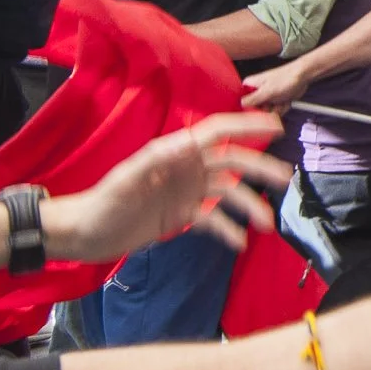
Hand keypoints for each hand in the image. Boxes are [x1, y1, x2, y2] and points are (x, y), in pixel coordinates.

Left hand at [44, 112, 293, 257]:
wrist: (85, 235)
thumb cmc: (102, 205)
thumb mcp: (126, 181)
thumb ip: (155, 162)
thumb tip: (188, 144)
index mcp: (173, 152)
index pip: (216, 133)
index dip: (245, 127)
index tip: (275, 127)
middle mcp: (184, 168)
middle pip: (230, 162)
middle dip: (259, 168)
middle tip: (285, 178)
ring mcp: (185, 192)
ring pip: (227, 193)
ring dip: (248, 206)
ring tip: (267, 224)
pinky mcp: (181, 216)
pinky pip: (213, 220)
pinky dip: (228, 230)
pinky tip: (240, 243)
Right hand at [242, 60, 312, 112]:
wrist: (302, 76)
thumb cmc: (286, 78)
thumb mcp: (267, 91)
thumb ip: (252, 99)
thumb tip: (240, 105)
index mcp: (250, 85)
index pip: (242, 102)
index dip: (248, 110)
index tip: (255, 114)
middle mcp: (257, 91)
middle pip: (255, 110)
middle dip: (266, 111)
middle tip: (272, 106)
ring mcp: (267, 97)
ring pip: (267, 113)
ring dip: (276, 110)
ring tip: (281, 101)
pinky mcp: (276, 101)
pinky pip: (276, 112)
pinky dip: (282, 108)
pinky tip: (285, 101)